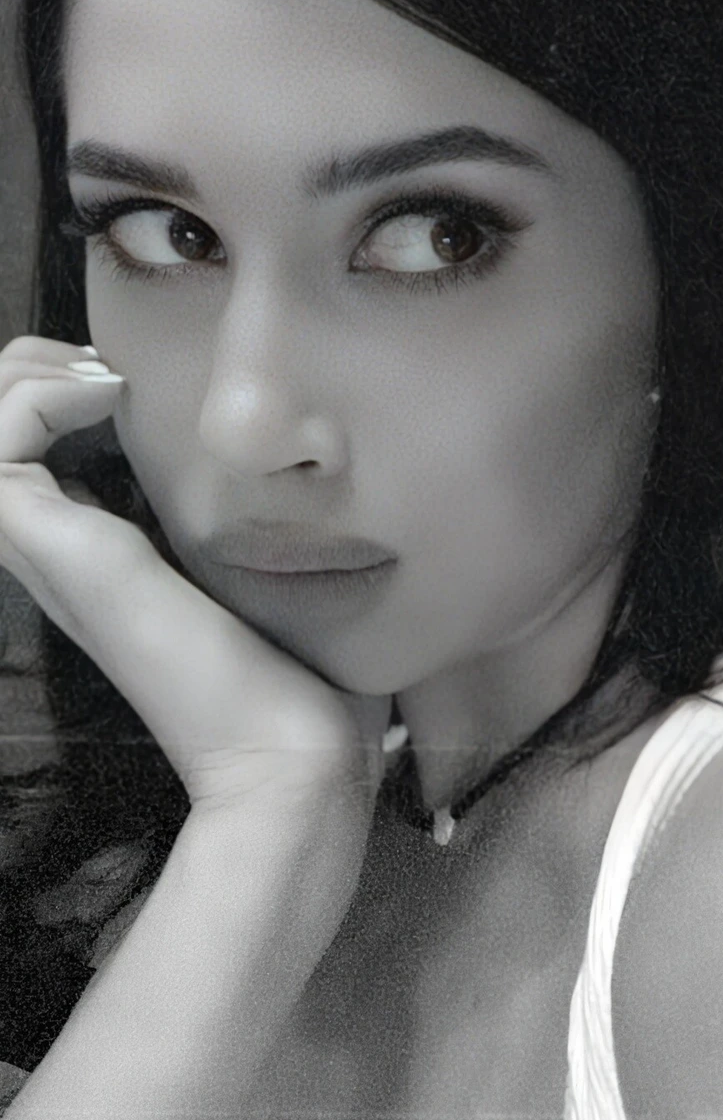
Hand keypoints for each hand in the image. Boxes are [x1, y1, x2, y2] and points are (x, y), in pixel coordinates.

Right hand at [0, 337, 392, 814]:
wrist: (290, 751)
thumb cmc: (299, 678)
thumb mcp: (268, 573)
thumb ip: (254, 530)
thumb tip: (297, 480)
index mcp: (94, 555)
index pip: (25, 455)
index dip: (53, 395)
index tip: (129, 380)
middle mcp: (56, 552)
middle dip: (32, 373)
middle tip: (108, 368)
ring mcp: (49, 553)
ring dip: (29, 377)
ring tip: (104, 377)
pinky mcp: (58, 552)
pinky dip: (41, 397)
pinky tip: (110, 397)